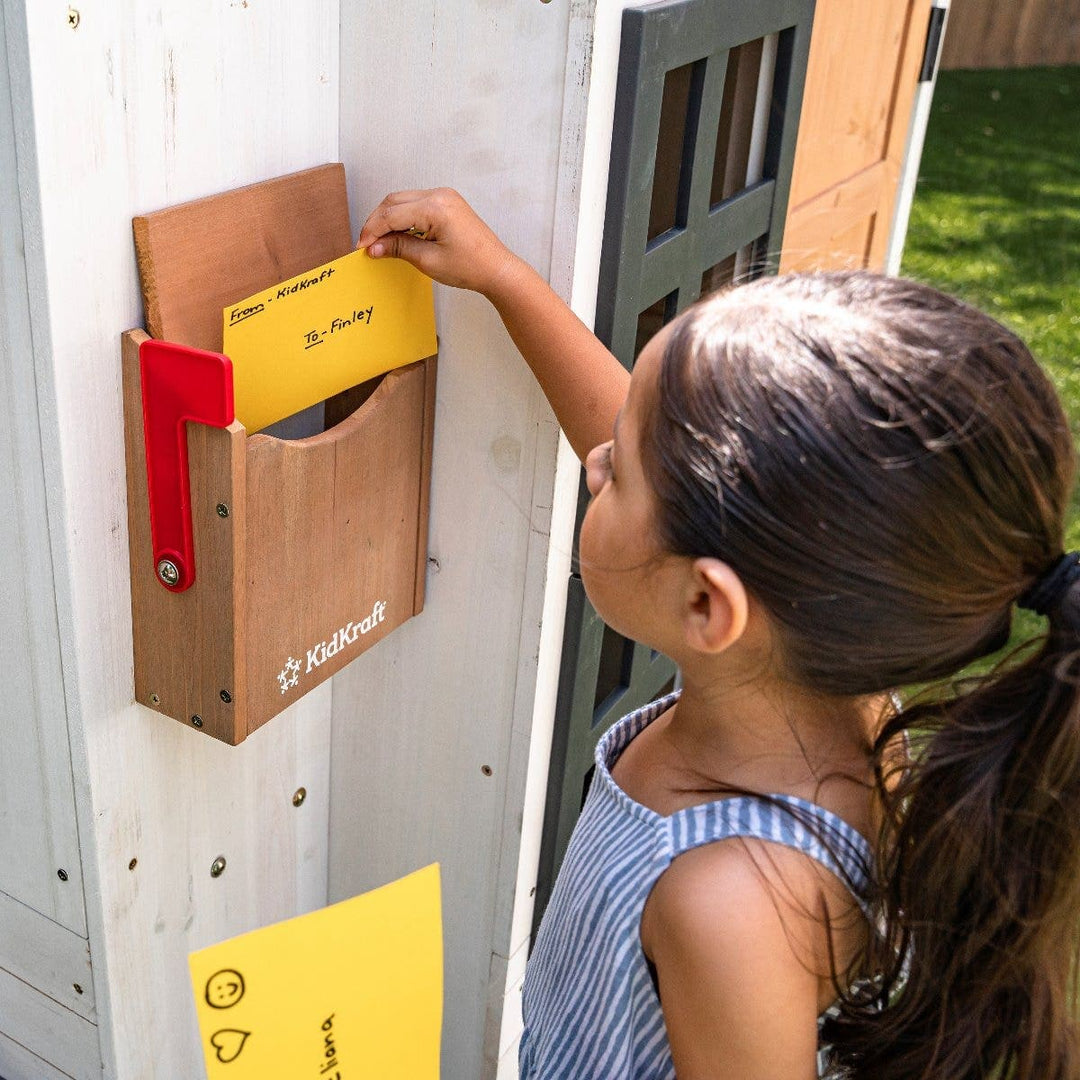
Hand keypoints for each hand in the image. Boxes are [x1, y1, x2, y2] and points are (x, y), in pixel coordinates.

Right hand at [357, 188, 518, 297]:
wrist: (496, 268)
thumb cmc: (471, 267)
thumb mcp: (429, 261)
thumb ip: (399, 248)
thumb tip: (374, 247)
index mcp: (436, 207)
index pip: (391, 214)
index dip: (372, 231)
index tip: (362, 247)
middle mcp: (440, 195)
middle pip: (393, 201)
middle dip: (377, 222)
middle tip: (367, 245)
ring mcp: (444, 196)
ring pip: (402, 201)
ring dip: (388, 219)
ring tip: (380, 243)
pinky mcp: (446, 202)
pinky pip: (416, 204)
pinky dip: (402, 217)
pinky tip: (397, 235)